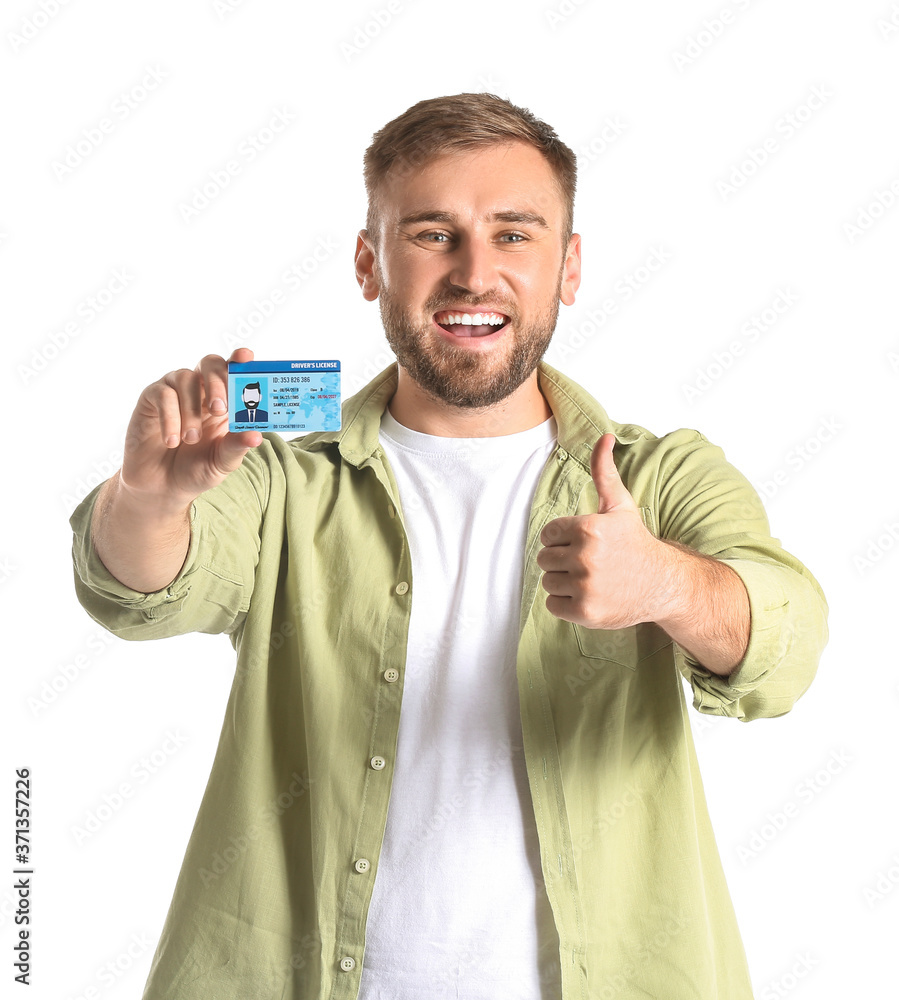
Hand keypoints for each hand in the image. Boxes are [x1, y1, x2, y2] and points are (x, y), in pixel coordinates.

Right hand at [119, 347, 261, 510]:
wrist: (162, 487)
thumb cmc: (196, 469)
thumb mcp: (222, 462)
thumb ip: (236, 446)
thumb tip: (256, 436)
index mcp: (226, 401)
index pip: (235, 372)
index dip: (241, 360)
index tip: (246, 357)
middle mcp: (201, 390)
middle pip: (211, 363)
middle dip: (217, 382)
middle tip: (219, 409)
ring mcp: (176, 392)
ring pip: (186, 378)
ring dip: (191, 410)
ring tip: (190, 439)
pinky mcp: (152, 399)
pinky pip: (163, 394)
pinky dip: (170, 417)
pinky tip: (172, 440)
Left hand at [537, 433, 670, 629]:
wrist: (663, 583)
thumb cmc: (635, 542)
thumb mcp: (620, 505)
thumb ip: (604, 472)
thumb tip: (604, 436)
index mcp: (588, 528)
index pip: (548, 534)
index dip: (563, 539)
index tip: (584, 543)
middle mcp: (585, 558)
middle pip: (545, 558)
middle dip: (563, 560)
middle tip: (589, 563)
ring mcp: (585, 587)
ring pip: (548, 581)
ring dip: (564, 582)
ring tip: (590, 578)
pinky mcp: (585, 612)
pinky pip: (554, 605)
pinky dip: (567, 603)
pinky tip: (589, 595)